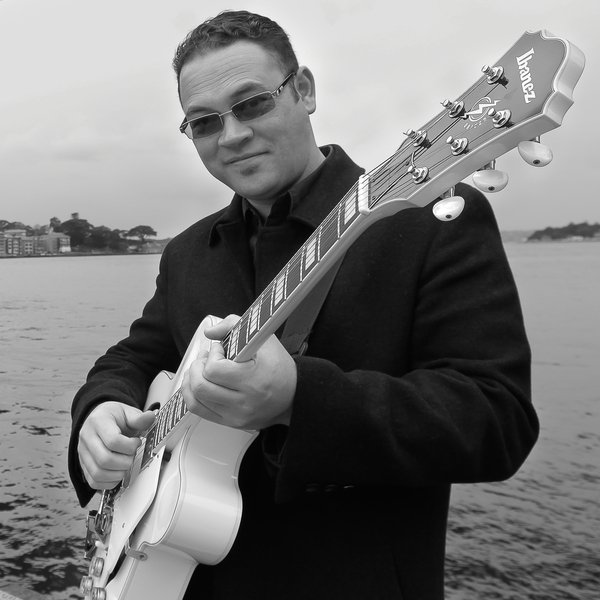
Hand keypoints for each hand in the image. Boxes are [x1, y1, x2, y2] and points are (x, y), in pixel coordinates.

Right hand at [77, 401, 155, 489]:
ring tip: (127, 464)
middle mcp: (87, 438)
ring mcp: (83, 453)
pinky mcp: (83, 465)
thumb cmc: (113, 417)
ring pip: (98, 473)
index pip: (113, 441)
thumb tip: (150, 417)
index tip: (137, 443)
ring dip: (118, 474)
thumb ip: (139, 418)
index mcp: (98, 422)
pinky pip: (94, 481)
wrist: (100, 418)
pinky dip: (110, 482)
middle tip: (133, 456)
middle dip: (126, 462)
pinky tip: (119, 473)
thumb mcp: (127, 412)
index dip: (130, 446)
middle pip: (105, 460)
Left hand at [182, 314, 296, 429]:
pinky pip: (200, 411)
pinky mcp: (231, 423)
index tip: (221, 349)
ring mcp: (236, 416)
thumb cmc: (280, 367)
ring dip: (191, 381)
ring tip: (200, 370)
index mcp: (253, 380)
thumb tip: (210, 332)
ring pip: (194, 401)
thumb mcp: (263, 338)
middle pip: (200, 386)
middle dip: (197, 367)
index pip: (214, 370)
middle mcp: (243, 402)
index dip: (213, 355)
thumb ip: (234, 325)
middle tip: (207, 359)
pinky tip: (200, 383)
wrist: (294, 395)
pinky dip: (193, 395)